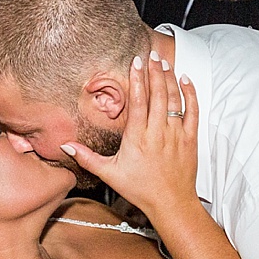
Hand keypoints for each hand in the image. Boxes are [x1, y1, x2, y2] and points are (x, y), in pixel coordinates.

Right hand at [62, 53, 198, 225]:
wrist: (171, 203)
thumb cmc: (140, 189)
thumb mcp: (109, 174)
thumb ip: (87, 158)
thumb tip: (65, 146)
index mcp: (137, 138)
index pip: (137, 101)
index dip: (137, 80)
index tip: (135, 62)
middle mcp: (158, 133)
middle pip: (158, 94)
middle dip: (154, 71)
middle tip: (150, 54)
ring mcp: (176, 134)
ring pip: (175, 99)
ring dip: (169, 78)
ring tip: (163, 61)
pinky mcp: (190, 139)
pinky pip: (192, 111)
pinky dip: (190, 93)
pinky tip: (185, 79)